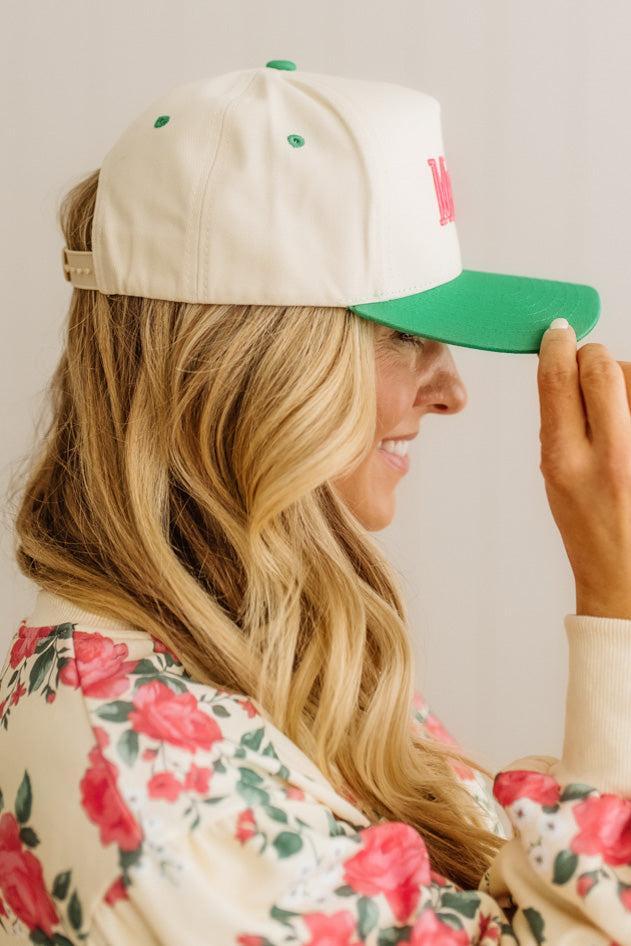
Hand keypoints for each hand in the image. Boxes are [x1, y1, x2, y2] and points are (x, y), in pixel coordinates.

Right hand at [537, 321, 630, 618]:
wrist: (629, 574)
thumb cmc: (591, 530)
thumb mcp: (555, 477)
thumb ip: (559, 422)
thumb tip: (564, 366)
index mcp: (567, 462)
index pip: (559, 379)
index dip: (556, 345)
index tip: (557, 333)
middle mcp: (611, 455)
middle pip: (601, 366)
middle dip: (591, 356)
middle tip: (588, 362)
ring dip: (622, 378)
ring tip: (619, 411)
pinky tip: (629, 421)